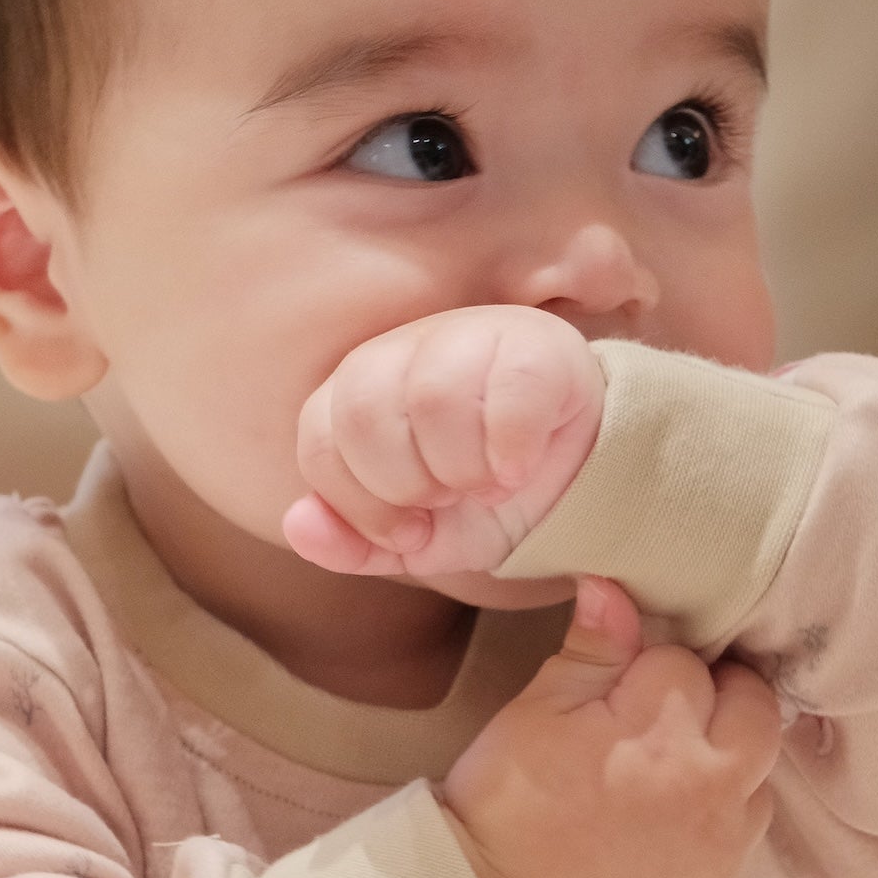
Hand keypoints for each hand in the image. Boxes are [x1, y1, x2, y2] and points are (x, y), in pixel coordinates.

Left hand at [284, 307, 604, 580]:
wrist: (579, 478)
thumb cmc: (484, 496)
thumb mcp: (416, 538)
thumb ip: (351, 542)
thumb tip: (298, 526)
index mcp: (358, 392)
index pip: (319, 442)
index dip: (361, 504)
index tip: (410, 527)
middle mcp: (402, 349)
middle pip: (364, 414)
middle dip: (407, 485)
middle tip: (449, 497)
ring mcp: (468, 335)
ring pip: (432, 399)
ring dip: (464, 469)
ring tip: (490, 482)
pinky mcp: (537, 344)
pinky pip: (507, 396)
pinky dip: (513, 451)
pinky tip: (522, 465)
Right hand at [442, 578, 779, 877]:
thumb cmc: (506, 808)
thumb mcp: (533, 715)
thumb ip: (590, 653)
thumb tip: (615, 589)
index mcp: (662, 730)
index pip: (687, 660)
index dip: (650, 666)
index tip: (619, 688)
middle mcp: (710, 785)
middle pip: (757, 707)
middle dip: (719, 695)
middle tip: (664, 712)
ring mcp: (722, 844)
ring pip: (760, 771)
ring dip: (726, 757)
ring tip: (665, 772)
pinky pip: (743, 832)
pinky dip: (718, 816)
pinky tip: (665, 822)